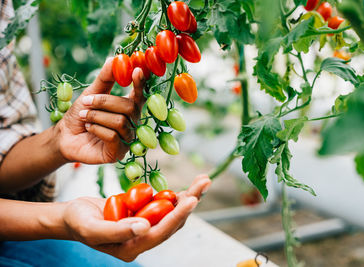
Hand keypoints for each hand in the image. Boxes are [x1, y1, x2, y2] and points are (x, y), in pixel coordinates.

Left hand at [55, 58, 145, 163]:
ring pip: (120, 122)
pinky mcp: (118, 153)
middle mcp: (132, 124)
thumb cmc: (80, 115)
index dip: (141, 83)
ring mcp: (127, 139)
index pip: (141, 95)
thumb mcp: (91, 93)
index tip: (137, 70)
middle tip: (86, 102)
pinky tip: (89, 129)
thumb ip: (105, 78)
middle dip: (105, 102)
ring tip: (85, 116)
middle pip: (130, 108)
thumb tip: (115, 58)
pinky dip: (97, 129)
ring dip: (97, 116)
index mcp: (129, 108)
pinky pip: (114, 136)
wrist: (64, 137)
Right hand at [62, 175, 210, 261]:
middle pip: (173, 222)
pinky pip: (164, 206)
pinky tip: (188, 187)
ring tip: (203, 180)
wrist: (72, 216)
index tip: (192, 199)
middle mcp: (142, 239)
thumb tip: (145, 227)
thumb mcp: (92, 227)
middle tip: (204, 182)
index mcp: (132, 248)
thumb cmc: (77, 222)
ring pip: (172, 213)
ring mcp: (144, 227)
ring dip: (189, 197)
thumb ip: (117, 230)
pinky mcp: (144, 215)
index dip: (176, 216)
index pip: (160, 232)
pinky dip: (176, 196)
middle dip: (190, 202)